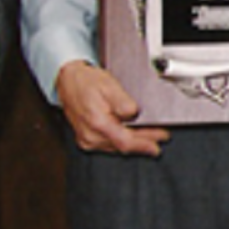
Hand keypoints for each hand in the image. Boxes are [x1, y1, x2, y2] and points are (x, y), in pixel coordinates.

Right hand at [55, 60, 169, 155]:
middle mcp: (90, 135)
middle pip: (123, 146)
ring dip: (134, 143)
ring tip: (150, 138)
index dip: (145, 143)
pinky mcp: (86, 139)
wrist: (67, 81)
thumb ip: (124, 103)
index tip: (160, 138)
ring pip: (116, 147)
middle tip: (160, 138)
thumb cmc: (86, 81)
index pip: (126, 141)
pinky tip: (131, 137)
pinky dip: (121, 142)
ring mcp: (87, 139)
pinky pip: (108, 145)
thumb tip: (134, 114)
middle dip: (144, 143)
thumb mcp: (109, 86)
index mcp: (97, 122)